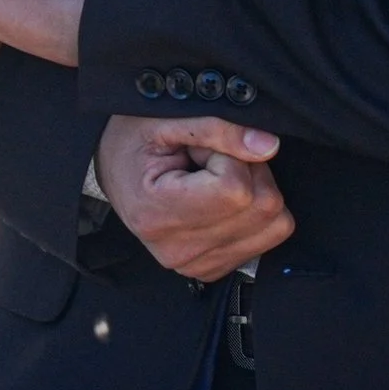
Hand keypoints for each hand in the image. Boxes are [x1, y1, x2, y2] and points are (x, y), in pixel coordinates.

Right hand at [94, 113, 291, 282]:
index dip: (229, 156)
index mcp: (158, 212)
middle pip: (263, 206)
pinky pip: (268, 238)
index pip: (236, 190)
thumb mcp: (165, 121)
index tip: (201, 149)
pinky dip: (254, 212)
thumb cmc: (131, 141)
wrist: (112, 172)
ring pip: (275, 223)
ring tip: (214, 178)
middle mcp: (178, 249)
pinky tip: (221, 200)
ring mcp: (197, 265)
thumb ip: (218, 129)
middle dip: (246, 170)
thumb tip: (268, 145)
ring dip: (254, 190)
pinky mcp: (213, 269)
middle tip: (209, 160)